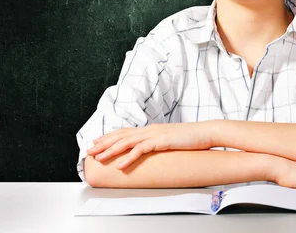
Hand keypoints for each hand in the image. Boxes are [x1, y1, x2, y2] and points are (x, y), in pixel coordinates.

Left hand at [87, 122, 214, 169]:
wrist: (205, 132)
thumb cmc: (190, 138)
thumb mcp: (171, 140)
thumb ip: (159, 143)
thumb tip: (151, 151)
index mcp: (152, 129)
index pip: (126, 131)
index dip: (110, 137)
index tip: (97, 142)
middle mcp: (150, 129)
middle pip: (122, 135)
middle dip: (104, 143)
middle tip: (89, 150)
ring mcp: (155, 134)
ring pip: (127, 141)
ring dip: (111, 150)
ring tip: (99, 157)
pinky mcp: (161, 141)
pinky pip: (141, 150)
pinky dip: (128, 157)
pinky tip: (119, 165)